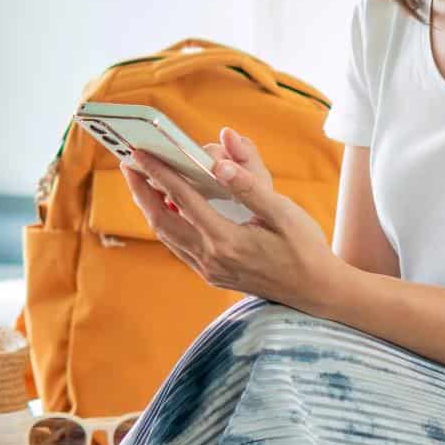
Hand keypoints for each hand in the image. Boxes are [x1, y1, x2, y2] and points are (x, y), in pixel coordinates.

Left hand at [119, 126, 335, 310]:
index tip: (139, 152)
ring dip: (150, 208)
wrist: (317, 292)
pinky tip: (166, 208)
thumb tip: (221, 161)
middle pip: (162, 220)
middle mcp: (212, 258)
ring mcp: (210, 270)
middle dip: (142, 190)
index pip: (182, 199)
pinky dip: (167, 224)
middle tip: (128, 163)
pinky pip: (179, 246)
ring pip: (167, 236)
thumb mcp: (283, 212)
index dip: (158, 172)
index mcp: (227, 240)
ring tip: (141, 182)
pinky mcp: (213, 275)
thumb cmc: (305, 247)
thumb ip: (250, 185)